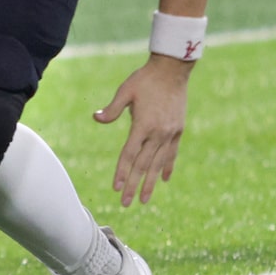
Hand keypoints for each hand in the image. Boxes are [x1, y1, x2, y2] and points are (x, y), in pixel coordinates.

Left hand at [96, 53, 191, 205]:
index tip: (116, 187)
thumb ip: (112, 109)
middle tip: (126, 203)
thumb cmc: (144, 80)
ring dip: (151, 183)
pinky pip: (172, 154)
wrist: (173, 71)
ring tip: (144, 199)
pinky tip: (164, 179)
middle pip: (143, 165)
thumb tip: (96, 118)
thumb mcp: (125, 91)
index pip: (129, 155)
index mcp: (143, 125)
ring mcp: (170, 133)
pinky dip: (167, 167)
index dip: (122, 172)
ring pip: (158, 164)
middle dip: (134, 185)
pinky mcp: (178, 131)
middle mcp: (158, 133)